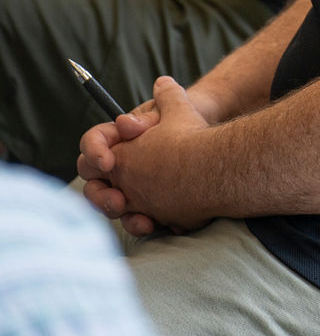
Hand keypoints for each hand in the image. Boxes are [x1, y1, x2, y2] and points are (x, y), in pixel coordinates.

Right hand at [79, 78, 212, 234]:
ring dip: (118, 214)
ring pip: (110, 205)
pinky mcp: (143, 204)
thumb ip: (145, 118)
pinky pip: (133, 218)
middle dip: (100, 195)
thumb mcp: (170, 112)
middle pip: (93, 181)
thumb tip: (125, 123)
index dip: (94, 151)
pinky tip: (153, 224)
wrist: (209, 140)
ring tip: (138, 218)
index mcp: (119, 137)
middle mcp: (119, 164)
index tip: (108, 161)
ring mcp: (129, 186)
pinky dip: (140, 224)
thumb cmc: (185, 120)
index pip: (94, 142)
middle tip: (119, 200)